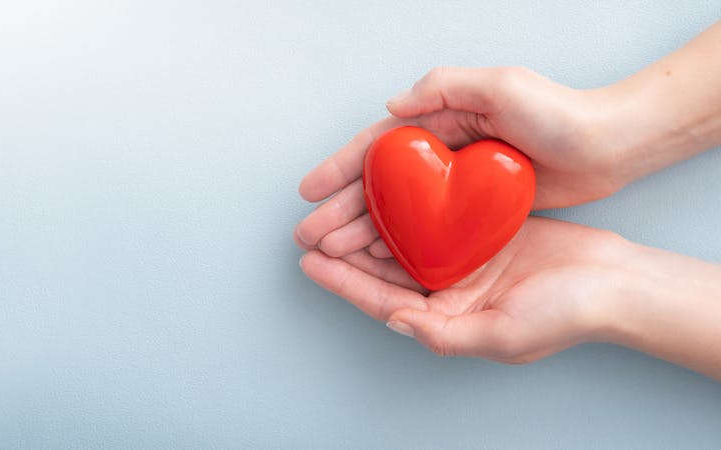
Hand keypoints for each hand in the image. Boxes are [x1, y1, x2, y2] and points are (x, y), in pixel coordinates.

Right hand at [295, 66, 621, 257]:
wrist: (608, 145)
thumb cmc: (560, 113)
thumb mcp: (502, 85)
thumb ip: (445, 88)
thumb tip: (393, 107)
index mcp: (440, 121)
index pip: (377, 147)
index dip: (340, 169)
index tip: (309, 192)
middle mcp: (441, 153)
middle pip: (379, 185)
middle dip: (340, 209)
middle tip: (310, 234)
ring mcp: (456, 183)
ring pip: (398, 211)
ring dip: (363, 230)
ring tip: (333, 253)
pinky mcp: (475, 209)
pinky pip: (426, 228)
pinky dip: (400, 243)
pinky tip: (380, 258)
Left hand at [300, 217, 625, 362]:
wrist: (615, 282)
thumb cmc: (566, 315)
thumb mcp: (501, 335)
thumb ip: (444, 333)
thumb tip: (395, 320)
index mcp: (448, 320)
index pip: (382, 301)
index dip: (344, 283)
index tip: (310, 263)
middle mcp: (450, 293)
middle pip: (385, 272)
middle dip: (346, 254)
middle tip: (310, 232)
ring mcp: (465, 262)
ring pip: (405, 243)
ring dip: (372, 229)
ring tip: (338, 212)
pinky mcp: (482, 235)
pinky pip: (437, 220)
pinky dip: (411, 209)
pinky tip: (390, 194)